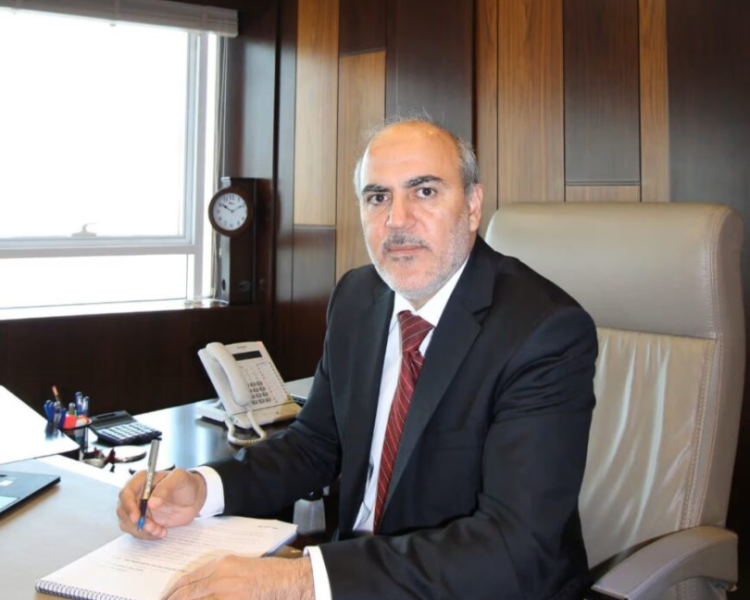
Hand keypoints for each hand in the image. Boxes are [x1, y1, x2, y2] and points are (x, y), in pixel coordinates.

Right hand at [117, 468, 206, 539]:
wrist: (194, 497)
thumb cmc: (186, 484)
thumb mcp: (180, 479)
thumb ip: (165, 488)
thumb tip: (151, 503)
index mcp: (142, 481)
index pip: (126, 493)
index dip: (128, 507)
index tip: (137, 518)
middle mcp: (137, 495)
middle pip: (123, 511)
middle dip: (135, 522)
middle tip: (152, 527)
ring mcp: (139, 509)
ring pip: (128, 524)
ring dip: (142, 531)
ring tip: (160, 530)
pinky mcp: (145, 520)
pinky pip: (138, 531)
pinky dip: (147, 535)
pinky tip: (161, 532)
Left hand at [162, 555, 314, 599]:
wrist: (291, 582)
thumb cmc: (270, 576)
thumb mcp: (240, 568)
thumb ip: (218, 577)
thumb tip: (197, 592)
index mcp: (221, 565)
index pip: (187, 581)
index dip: (172, 593)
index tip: (164, 599)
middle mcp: (220, 578)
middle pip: (185, 595)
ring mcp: (226, 594)